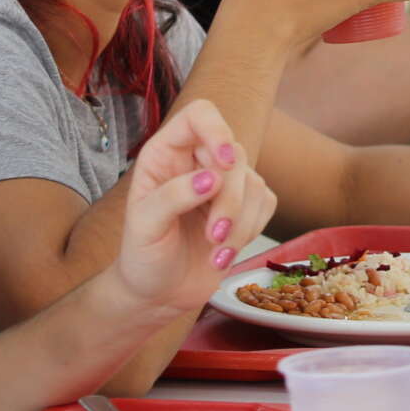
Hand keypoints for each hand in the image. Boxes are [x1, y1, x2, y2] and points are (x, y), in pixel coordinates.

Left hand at [112, 101, 275, 314]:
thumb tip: (212, 177)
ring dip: (240, 223)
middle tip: (214, 235)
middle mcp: (197, 162)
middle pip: (234, 155)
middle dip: (230, 200)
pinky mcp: (245, 208)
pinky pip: (266, 204)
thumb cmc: (143, 257)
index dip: (217, 130)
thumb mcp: (145, 226)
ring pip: (254, 183)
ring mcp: (224, 184)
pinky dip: (250, 231)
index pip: (200, 115)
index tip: (224, 163)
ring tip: (215, 252)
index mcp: (167, 153)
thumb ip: (173, 196)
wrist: (158, 295)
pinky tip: (224, 253)